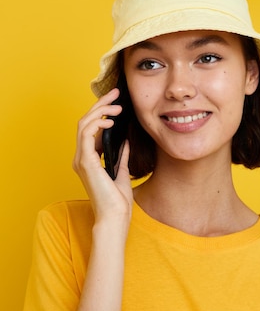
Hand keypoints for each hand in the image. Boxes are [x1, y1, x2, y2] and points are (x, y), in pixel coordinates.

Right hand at [72, 88, 132, 228]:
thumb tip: (125, 141)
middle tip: (116, 93)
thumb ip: (121, 156)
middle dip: (100, 104)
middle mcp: (81, 158)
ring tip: (117, 106)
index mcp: (88, 160)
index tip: (117, 101)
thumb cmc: (118, 202)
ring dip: (100, 111)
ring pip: (83, 124)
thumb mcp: (122, 173)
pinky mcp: (85, 162)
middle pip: (85, 122)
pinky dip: (97, 123)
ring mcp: (81, 159)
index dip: (102, 112)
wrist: (115, 217)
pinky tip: (110, 120)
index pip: (90, 128)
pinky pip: (86, 134)